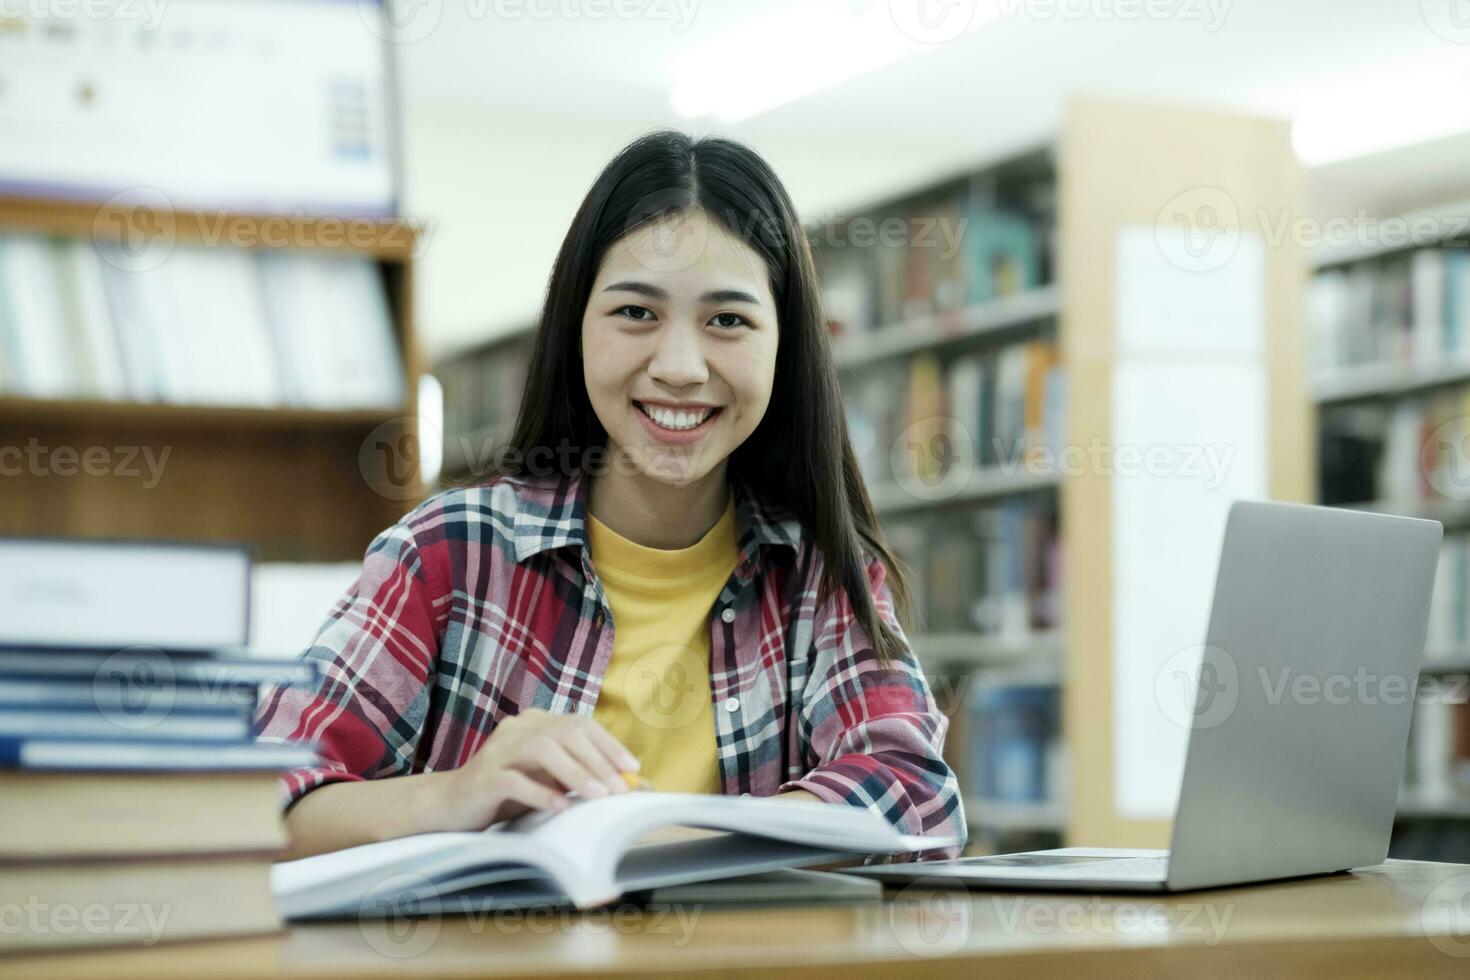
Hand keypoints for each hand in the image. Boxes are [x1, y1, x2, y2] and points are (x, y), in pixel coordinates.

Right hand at [429, 709, 640, 829]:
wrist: (451, 804)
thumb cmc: (508, 793)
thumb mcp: (548, 780)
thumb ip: (582, 777)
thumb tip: (633, 786)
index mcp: (535, 723)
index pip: (579, 723)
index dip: (608, 744)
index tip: (633, 768)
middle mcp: (518, 729)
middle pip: (564, 732)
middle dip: (597, 761)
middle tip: (620, 789)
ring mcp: (498, 750)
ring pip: (542, 750)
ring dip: (575, 773)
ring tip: (598, 796)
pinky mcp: (482, 777)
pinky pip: (514, 780)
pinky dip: (540, 793)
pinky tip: (560, 807)